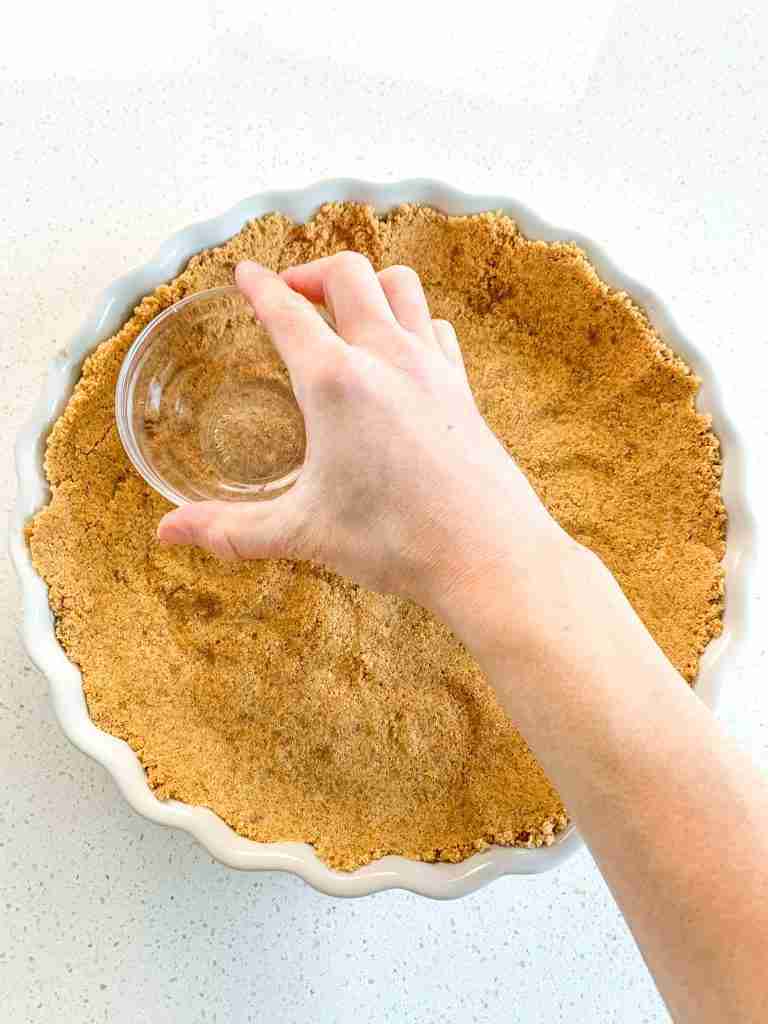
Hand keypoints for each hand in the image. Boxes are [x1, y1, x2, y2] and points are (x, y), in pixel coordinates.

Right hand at [157, 254, 566, 614]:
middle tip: (291, 294)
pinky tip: (402, 347)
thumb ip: (232, 529)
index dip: (258, 286)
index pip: (286, 311)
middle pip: (348, 273)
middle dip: (311, 271)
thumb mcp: (303, 532)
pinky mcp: (462, 386)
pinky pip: (435, 325)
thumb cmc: (396, 540)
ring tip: (345, 308)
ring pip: (400, 284)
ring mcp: (431, 366)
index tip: (245, 274)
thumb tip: (171, 533)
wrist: (487, 553)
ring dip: (368, 282)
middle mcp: (385, 356)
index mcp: (335, 381)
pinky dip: (412, 318)